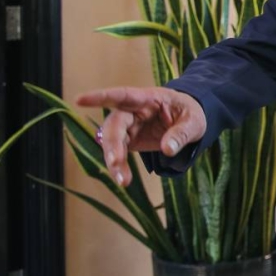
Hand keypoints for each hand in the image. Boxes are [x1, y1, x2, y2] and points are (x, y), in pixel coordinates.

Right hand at [76, 87, 206, 186]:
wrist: (190, 120)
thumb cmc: (192, 113)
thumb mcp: (195, 121)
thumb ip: (182, 133)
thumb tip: (167, 149)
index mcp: (149, 98)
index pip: (123, 95)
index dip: (101, 97)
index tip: (80, 100)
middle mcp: (135, 110)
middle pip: (115, 124)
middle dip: (112, 143)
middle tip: (115, 162)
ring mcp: (130, 125)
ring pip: (113, 141)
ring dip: (114, 160)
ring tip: (123, 181)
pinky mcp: (130, 139)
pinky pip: (119, 151)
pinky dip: (119, 165)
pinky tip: (123, 179)